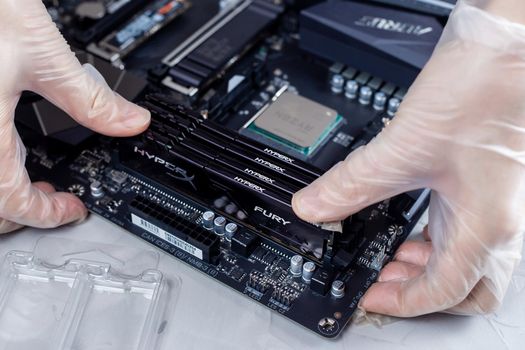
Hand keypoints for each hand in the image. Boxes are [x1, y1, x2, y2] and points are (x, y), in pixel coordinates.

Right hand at [0, 0, 149, 233]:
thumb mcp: (42, 55)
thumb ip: (90, 97)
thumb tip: (132, 121)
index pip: (12, 200)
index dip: (48, 213)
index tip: (74, 208)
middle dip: (22, 214)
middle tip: (56, 201)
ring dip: (4, 195)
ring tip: (36, 183)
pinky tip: (14, 150)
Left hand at [292, 1, 524, 315]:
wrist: (511, 47)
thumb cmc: (481, 89)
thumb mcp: (402, 147)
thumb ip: (351, 182)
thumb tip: (314, 206)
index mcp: (485, 223)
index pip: (444, 290)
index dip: (402, 303)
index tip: (370, 298)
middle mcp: (500, 220)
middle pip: (469, 288)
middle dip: (423, 293)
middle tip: (384, 279)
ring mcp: (499, 203)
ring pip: (469, 260)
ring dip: (428, 267)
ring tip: (390, 253)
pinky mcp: (489, 184)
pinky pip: (466, 229)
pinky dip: (436, 239)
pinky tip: (411, 225)